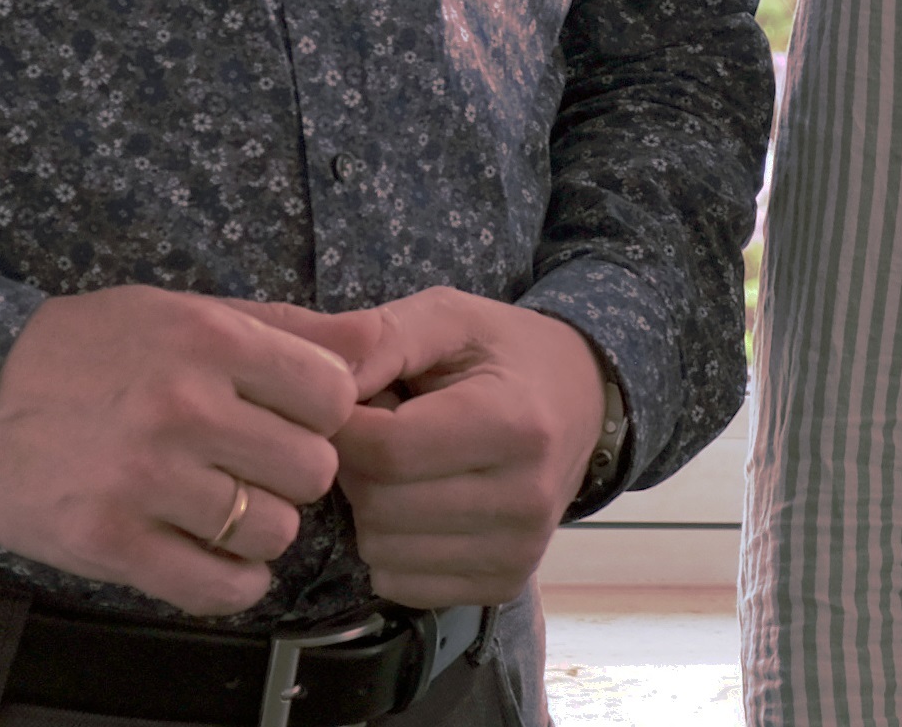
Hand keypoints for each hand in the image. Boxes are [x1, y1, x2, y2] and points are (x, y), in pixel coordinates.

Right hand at [0, 286, 356, 616]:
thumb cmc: (87, 349)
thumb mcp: (183, 311)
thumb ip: (283, 326)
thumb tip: (372, 338)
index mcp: (209, 340)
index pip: (333, 394)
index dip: (324, 413)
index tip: (295, 419)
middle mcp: (184, 408)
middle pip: (312, 469)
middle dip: (294, 473)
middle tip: (255, 467)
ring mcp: (145, 479)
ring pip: (274, 532)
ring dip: (261, 530)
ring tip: (225, 510)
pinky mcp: (108, 542)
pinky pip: (215, 587)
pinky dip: (231, 583)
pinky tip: (215, 561)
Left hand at [315, 287, 610, 608]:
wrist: (583, 401)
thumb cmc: (504, 355)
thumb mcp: (450, 318)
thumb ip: (381, 338)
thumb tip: (318, 376)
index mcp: (515, 424)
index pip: (387, 451)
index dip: (343, 427)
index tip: (348, 404)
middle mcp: (526, 498)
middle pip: (380, 507)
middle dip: (355, 467)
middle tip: (376, 433)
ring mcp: (519, 550)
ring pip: (382, 552)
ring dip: (369, 509)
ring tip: (402, 466)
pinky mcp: (505, 584)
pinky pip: (400, 584)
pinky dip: (391, 546)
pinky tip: (417, 504)